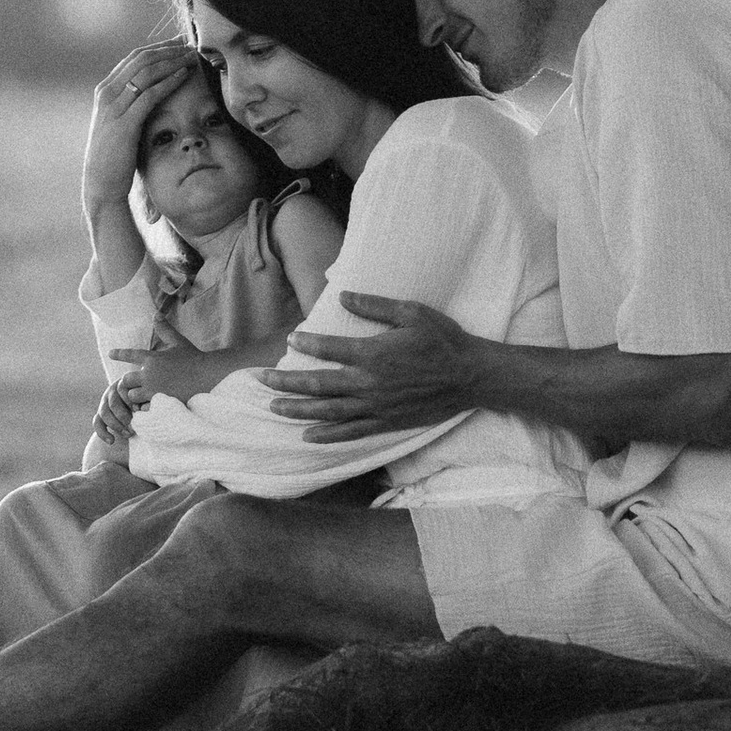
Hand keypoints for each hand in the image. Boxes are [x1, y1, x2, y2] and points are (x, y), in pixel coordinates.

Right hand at [80, 40, 198, 212]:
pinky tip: (184, 75)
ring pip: (146, 72)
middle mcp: (106, 93)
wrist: (101, 184)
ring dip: (172, 61)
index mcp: (104, 90)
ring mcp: (113, 107)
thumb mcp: (118, 122)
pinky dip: (169, 81)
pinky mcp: (124, 123)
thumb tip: (150, 89)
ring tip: (191, 56)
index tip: (178, 44)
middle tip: (189, 45)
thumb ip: (128, 103)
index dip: (158, 48)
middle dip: (167, 49)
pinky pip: (150, 94)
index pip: (133, 58)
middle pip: (141, 59)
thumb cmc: (114, 155)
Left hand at [110, 340, 224, 406]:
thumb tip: (156, 313)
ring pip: (132, 396)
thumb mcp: (178, 342)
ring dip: (136, 397)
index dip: (119, 354)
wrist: (208, 377)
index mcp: (152, 358)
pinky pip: (143, 409)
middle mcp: (149, 374)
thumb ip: (165, 330)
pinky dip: (145, 409)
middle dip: (129, 383)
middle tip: (137, 385)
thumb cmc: (194, 359)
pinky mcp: (159, 403)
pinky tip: (151, 408)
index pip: (130, 355)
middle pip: (126, 380)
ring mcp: (153, 390)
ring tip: (144, 397)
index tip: (110, 353)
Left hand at [266, 293, 496, 444]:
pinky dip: (327, 435)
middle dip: (286, 382)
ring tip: (273, 408)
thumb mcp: (411, 312)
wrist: (470, 376)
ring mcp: (377, 407)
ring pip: (328, 412)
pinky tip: (307, 435)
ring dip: (298, 410)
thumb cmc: (442, 339)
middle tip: (261, 380)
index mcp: (374, 353)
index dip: (306, 344)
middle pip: (319, 385)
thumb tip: (342, 295)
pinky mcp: (386, 423)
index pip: (329, 349)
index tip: (290, 339)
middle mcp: (369, 383)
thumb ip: (374, 305)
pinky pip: (351, 432)